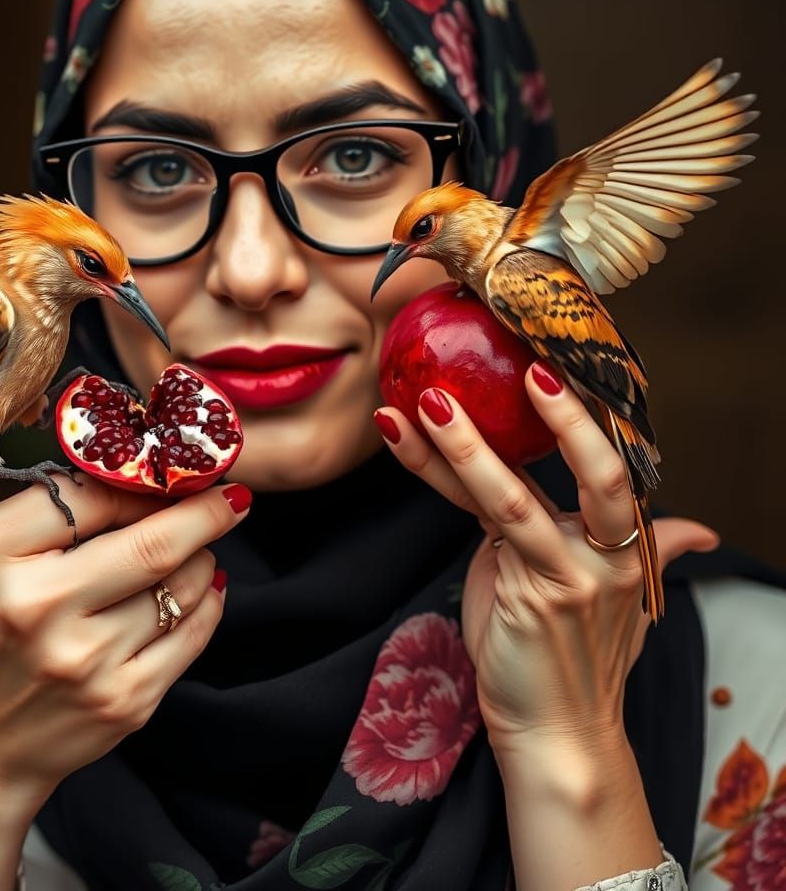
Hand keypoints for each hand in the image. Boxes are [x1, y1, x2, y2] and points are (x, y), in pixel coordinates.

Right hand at [0, 476, 247, 883]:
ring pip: (183, 586)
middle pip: (154, 543)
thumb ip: (58, 512)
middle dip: (205, 513)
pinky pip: (193, 633)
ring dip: (202, 559)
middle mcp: (35, 607)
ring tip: (196, 552)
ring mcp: (84, 660)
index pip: (91, 492)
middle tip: (230, 497)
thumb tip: (148, 479)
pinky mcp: (123, 701)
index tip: (173, 473)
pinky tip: (203, 590)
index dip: (142, 482)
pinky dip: (208, 602)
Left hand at [373, 364, 718, 757]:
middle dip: (568, 418)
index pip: (601, 465)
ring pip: (516, 492)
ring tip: (425, 399)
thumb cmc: (564, 656)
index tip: (543, 367)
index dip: (574, 418)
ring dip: (466, 440)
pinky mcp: (536, 592)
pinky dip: (438, 472)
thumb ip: (621, 543)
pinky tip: (406, 436)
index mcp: (623, 542)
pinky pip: (483, 520)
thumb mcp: (604, 594)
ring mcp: (576, 572)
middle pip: (600, 470)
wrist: (557, 732)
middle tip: (532, 366)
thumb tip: (692, 528)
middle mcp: (610, 551)